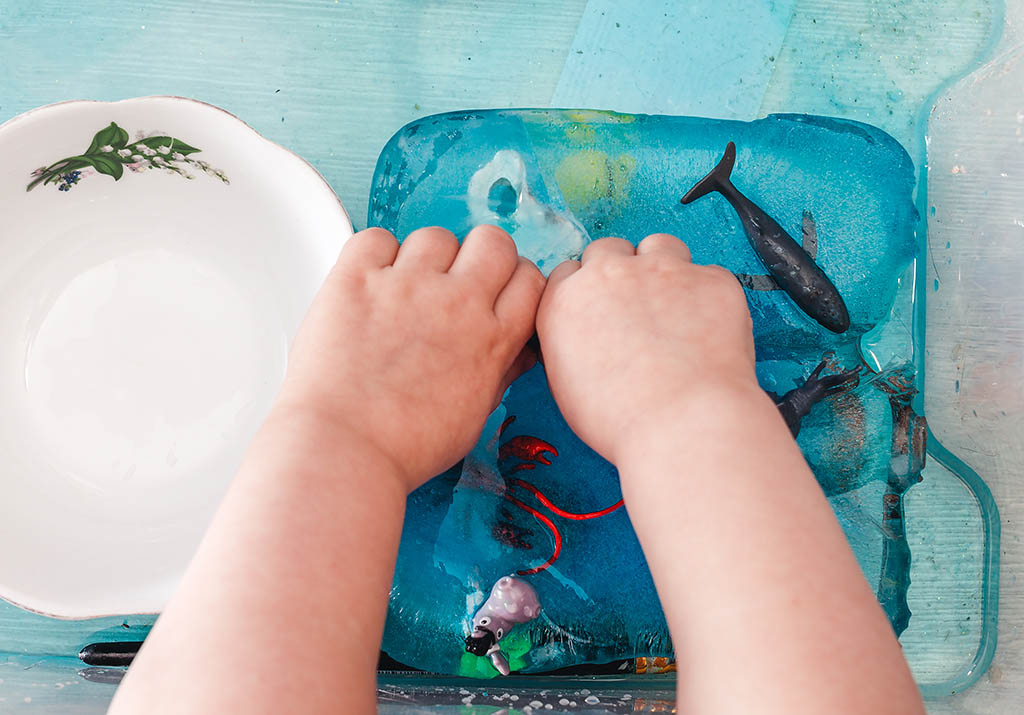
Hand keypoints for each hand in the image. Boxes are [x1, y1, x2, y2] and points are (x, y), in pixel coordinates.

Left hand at [276, 225, 543, 491]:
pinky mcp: (357, 279)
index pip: (530, 279)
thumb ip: (501, 372)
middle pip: (494, 241)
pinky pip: (377, 238)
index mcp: (492, 338)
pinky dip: (375, 255)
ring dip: (426, 258)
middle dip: (481, 257)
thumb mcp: (474, 415)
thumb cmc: (407, 446)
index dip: (514, 282)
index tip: (496, 294)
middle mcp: (457, 302)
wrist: (343, 450)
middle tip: (456, 283)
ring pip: (436, 236)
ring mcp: (406, 285)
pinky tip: (370, 285)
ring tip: (404, 291)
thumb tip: (520, 351)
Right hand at [536, 234, 759, 464]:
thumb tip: (586, 340)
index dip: (585, 291)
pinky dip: (707, 296)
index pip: (567, 273)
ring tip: (673, 305)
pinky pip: (708, 274)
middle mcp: (610, 275)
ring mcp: (663, 270)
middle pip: (608, 250)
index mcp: (566, 301)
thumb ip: (569, 343)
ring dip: (662, 266)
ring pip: (658, 245)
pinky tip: (708, 329)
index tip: (598, 309)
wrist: (683, 422)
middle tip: (635, 308)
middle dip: (619, 272)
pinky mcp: (710, 278)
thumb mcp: (566, 385)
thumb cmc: (623, 419)